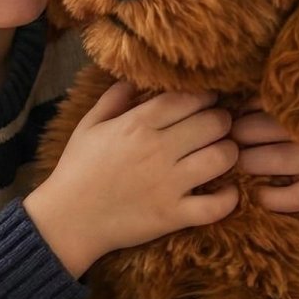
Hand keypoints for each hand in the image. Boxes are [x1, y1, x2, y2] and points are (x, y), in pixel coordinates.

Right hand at [26, 82, 240, 277]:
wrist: (68, 219)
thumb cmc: (77, 169)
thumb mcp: (89, 126)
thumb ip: (113, 99)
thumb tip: (134, 79)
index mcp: (137, 124)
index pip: (186, 98)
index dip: (205, 95)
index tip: (209, 99)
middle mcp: (157, 150)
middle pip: (213, 123)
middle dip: (222, 120)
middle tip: (218, 125)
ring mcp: (168, 184)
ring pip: (222, 158)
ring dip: (229, 152)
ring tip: (223, 152)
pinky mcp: (173, 215)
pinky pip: (216, 205)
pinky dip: (229, 197)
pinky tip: (228, 190)